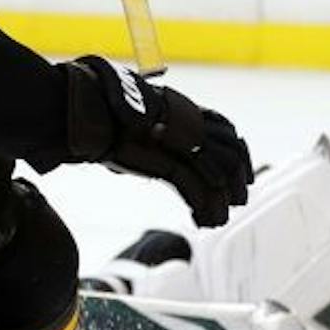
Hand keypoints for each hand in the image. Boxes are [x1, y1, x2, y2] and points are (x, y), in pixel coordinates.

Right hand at [63, 57, 251, 227]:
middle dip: (236, 181)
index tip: (240, 171)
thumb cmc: (103, 109)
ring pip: (216, 175)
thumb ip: (152, 126)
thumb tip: (151, 135)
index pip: (226, 130)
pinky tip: (201, 220)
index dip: (239, 153)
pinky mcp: (166, 162)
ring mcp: (179, 143)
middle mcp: (188, 124)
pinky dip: (202, 207)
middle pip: (230, 153)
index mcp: (184, 109)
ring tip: (217, 218)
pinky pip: (194, 188)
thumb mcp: (137, 113)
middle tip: (237, 201)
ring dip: (220, 200)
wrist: (89, 110)